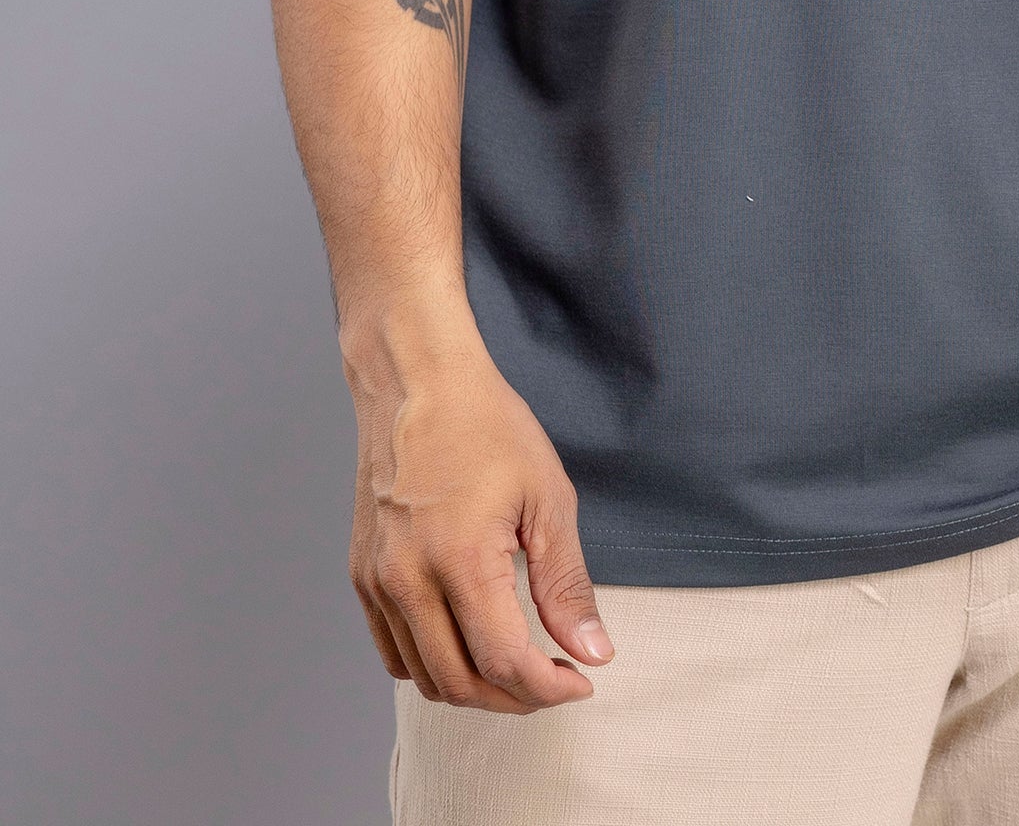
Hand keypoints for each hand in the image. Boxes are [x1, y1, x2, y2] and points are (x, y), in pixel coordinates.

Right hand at [344, 308, 614, 712]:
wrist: (417, 381)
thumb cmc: (486, 427)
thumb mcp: (547, 498)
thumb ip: (567, 584)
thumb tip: (594, 652)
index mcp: (459, 561)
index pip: (503, 662)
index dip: (548, 688)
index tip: (581, 680)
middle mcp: (408, 581)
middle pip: (460, 684)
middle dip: (515, 698)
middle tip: (555, 678)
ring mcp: (377, 581)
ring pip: (423, 677)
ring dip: (474, 688)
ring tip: (518, 664)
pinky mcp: (362, 576)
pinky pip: (393, 651)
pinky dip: (433, 666)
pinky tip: (468, 642)